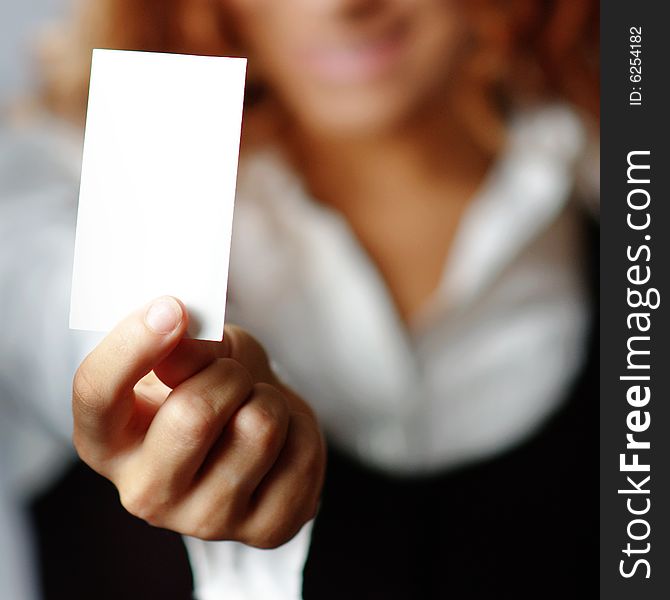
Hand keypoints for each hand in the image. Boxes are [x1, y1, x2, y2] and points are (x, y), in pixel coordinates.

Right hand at [72, 296, 325, 547]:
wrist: (257, 436)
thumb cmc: (214, 388)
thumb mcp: (194, 355)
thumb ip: (184, 347)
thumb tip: (181, 334)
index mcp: (108, 441)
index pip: (97, 392)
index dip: (132, 345)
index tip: (171, 307)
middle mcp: (146, 492)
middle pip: (194, 414)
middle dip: (228, 374)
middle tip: (233, 374)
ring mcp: (205, 519)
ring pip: (258, 427)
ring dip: (267, 398)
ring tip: (256, 405)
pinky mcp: (264, 529)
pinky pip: (301, 451)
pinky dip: (300, 426)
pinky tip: (281, 438)